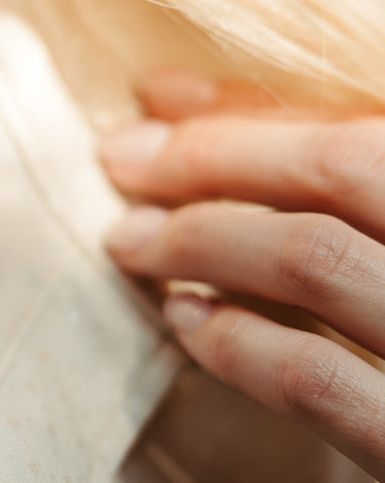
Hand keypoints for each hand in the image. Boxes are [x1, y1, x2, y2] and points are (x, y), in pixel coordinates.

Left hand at [101, 71, 384, 482]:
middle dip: (209, 158)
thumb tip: (180, 99)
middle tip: (122, 160)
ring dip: (202, 240)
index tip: (157, 103)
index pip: (361, 119)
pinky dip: (239, 344)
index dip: (247, 106)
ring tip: (133, 241)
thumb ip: (333, 160)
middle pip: (340, 167)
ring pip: (316, 259)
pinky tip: (187, 323)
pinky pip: (324, 383)